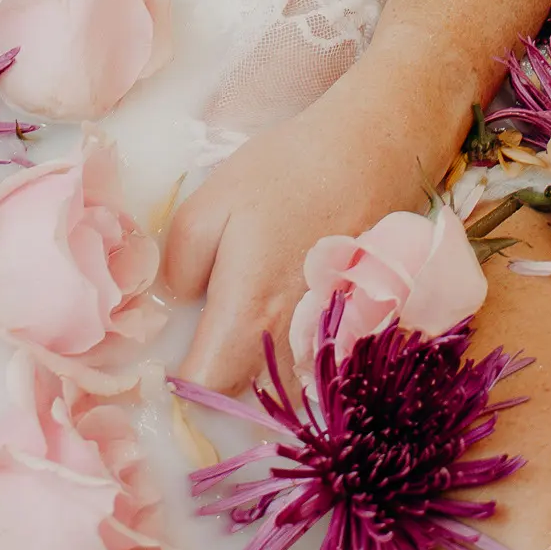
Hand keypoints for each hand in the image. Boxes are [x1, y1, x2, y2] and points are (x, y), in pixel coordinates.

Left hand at [163, 58, 421, 395]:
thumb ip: (179, 262)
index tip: (176, 353)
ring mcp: (332, 344)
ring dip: (262, 366)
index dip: (183, 379)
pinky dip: (299, 350)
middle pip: (246, 396)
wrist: (374, 153)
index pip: (205, 388)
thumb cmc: (289, 172)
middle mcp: (293, 346)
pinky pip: (317, 363)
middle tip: (212, 324)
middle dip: (223, 374)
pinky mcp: (358, 330)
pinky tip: (296, 303)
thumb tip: (179, 300)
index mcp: (249, 317)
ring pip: (285, 384)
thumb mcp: (210, 202)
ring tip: (258, 310)